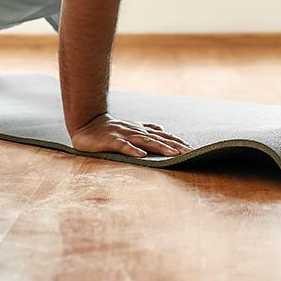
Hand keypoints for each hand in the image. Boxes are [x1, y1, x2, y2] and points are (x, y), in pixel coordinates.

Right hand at [69, 113, 193, 157]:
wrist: (88, 124)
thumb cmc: (111, 129)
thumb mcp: (131, 128)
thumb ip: (146, 128)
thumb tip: (162, 129)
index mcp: (141, 130)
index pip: (164, 136)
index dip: (178, 142)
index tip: (193, 149)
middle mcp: (136, 132)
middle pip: (159, 139)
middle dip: (175, 146)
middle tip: (191, 153)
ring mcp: (125, 135)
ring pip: (145, 142)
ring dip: (160, 147)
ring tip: (174, 154)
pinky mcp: (112, 141)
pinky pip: (124, 146)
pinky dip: (133, 150)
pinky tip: (142, 156)